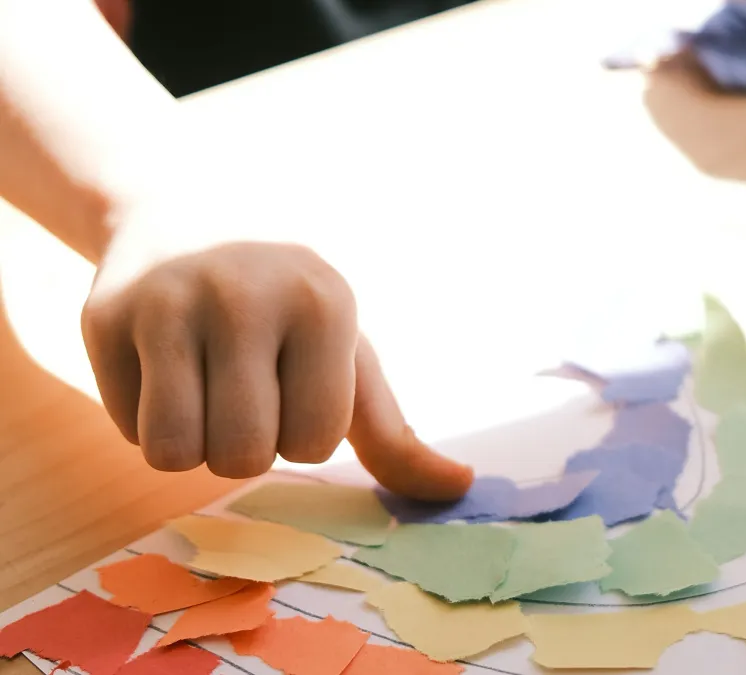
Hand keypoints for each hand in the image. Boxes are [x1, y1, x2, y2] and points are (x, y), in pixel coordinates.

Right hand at [81, 229, 472, 500]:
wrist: (188, 213)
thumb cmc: (288, 306)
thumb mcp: (348, 354)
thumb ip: (395, 433)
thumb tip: (460, 486)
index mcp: (323, 305)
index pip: (313, 441)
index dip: (302, 434)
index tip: (295, 385)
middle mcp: (246, 296)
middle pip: (242, 456)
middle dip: (246, 447)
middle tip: (246, 392)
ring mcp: (169, 301)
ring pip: (174, 452)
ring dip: (192, 443)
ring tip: (205, 389)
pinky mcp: (106, 315)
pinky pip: (128, 429)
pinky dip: (147, 420)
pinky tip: (162, 367)